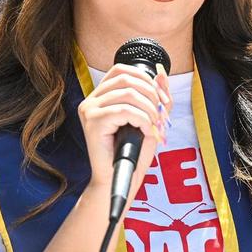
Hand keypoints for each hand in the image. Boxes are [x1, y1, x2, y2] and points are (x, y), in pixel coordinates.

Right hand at [77, 63, 172, 205]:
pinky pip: (124, 111)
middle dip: (152, 94)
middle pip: (126, 78)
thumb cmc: (132, 153)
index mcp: (101, 96)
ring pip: (128, 93)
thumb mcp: (149, 119)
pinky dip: (142, 119)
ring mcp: (89, 110)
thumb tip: (162, 74)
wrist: (119, 181)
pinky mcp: (93, 123)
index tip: (162, 99)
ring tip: (155, 126)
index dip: (146, 79)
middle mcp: (91, 100)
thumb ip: (156, 97)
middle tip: (161, 115)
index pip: (122, 70)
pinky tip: (146, 131)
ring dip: (149, 109)